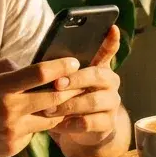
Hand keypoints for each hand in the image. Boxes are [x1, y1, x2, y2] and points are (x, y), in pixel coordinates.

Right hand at [0, 57, 83, 156]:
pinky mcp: (13, 148)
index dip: (61, 66)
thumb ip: (3, 67)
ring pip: (49, 119)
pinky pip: (33, 133)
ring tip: (61, 101)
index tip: (73, 62)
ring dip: (56, 110)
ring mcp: (13, 131)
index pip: (40, 73)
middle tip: (78, 83)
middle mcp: (10, 110)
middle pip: (54, 97)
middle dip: (69, 89)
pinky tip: (29, 120)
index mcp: (0, 87)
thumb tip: (27, 66)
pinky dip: (34, 125)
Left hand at [46, 25, 122, 147]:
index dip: (111, 40)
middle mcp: (110, 82)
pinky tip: (58, 124)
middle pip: (97, 75)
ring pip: (93, 101)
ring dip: (68, 104)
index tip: (112, 27)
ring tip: (49, 109)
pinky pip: (89, 122)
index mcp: (99, 66)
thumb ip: (60, 69)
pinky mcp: (108, 123)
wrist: (78, 129)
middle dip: (75, 79)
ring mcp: (112, 102)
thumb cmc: (67, 97)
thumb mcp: (63, 81)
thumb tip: (43, 59)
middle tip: (56, 84)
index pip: (108, 49)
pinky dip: (71, 123)